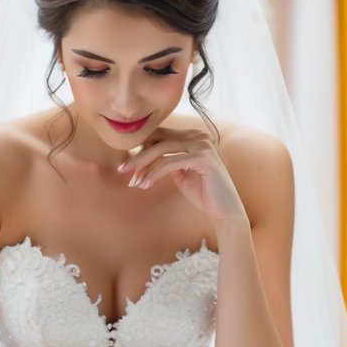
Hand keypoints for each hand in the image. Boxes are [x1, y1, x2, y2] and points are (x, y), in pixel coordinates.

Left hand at [117, 127, 245, 226]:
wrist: (225, 211)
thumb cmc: (202, 193)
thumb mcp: (179, 172)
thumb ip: (166, 160)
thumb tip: (141, 154)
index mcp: (193, 136)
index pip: (160, 134)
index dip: (141, 147)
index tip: (126, 166)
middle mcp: (199, 135)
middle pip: (159, 139)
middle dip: (138, 156)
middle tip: (122, 171)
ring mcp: (202, 145)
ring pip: (162, 149)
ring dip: (144, 166)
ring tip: (133, 182)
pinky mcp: (203, 158)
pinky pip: (171, 163)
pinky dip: (155, 174)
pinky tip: (145, 185)